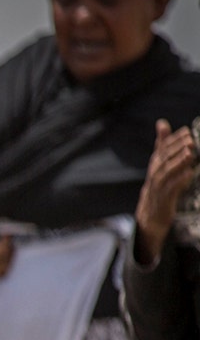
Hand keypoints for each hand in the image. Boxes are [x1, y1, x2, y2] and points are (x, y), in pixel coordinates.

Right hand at [136, 118, 197, 265]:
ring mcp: (158, 188)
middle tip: (190, 140)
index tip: (186, 132)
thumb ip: (162, 144)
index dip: (173, 140)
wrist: (149, 217)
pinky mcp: (163, 200)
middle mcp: (154, 175)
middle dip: (177, 149)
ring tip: (190, 154)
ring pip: (166, 172)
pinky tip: (189, 174)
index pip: (162, 149)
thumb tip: (162, 122)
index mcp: (155, 166)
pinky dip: (180, 181)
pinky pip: (172, 189)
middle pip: (164, 159)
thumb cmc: (158, 188)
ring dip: (178, 162)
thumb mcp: (160, 165)